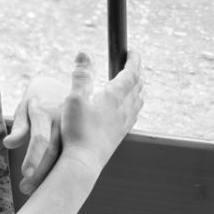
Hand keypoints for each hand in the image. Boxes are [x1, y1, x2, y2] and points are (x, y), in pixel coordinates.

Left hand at [3, 76, 68, 194]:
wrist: (63, 92)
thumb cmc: (36, 104)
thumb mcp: (25, 109)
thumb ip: (19, 126)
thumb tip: (8, 144)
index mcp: (46, 113)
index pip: (40, 138)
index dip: (34, 157)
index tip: (26, 174)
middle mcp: (63, 123)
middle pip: (53, 152)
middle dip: (41, 174)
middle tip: (26, 190)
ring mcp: (76, 133)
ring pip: (65, 158)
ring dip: (53, 178)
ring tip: (37, 194)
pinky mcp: (82, 142)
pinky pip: (74, 160)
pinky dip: (65, 176)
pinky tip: (57, 190)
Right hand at [59, 52, 144, 176]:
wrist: (83, 162)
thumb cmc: (77, 130)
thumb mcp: (75, 98)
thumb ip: (81, 75)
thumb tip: (84, 53)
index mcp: (114, 97)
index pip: (130, 74)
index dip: (133, 61)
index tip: (132, 51)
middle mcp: (124, 109)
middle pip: (138, 87)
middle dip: (137, 73)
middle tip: (132, 64)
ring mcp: (123, 123)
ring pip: (138, 101)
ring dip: (139, 88)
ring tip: (136, 84)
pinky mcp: (119, 135)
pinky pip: (133, 115)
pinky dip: (135, 104)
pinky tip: (129, 109)